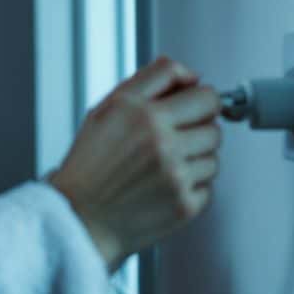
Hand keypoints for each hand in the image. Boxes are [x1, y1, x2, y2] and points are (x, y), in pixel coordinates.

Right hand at [46, 56, 222, 271]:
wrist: (79, 217)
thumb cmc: (90, 164)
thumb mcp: (107, 107)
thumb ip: (151, 80)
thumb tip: (193, 77)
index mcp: (144, 114)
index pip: (207, 96)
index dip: (202, 102)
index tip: (193, 110)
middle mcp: (162, 142)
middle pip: (214, 128)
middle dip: (198, 132)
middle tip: (172, 142)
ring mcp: (176, 176)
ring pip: (213, 159)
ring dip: (194, 162)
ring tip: (162, 168)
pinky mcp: (184, 205)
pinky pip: (208, 188)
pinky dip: (190, 189)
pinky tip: (162, 189)